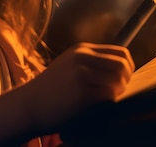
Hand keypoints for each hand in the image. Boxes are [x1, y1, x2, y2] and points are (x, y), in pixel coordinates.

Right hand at [19, 42, 134, 132]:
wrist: (28, 105)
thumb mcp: (68, 65)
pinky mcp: (81, 91)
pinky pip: (108, 95)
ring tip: (106, 99)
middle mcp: (83, 58)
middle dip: (126, 80)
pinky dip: (109, 102)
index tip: (122, 80)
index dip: (127, 68)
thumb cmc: (50, 90)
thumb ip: (90, 62)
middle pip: (123, 65)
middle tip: (117, 92)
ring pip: (118, 80)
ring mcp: (81, 74)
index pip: (120, 53)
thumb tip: (120, 70)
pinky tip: (99, 106)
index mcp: (82, 50)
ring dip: (117, 92)